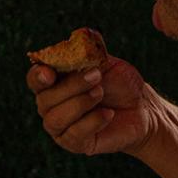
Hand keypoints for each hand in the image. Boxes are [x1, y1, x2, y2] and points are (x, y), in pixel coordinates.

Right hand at [28, 56, 155, 156]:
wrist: (143, 109)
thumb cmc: (120, 84)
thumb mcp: (107, 62)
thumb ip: (91, 51)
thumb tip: (85, 33)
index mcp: (54, 82)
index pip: (34, 79)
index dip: (37, 76)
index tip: (49, 72)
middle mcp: (51, 105)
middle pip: (44, 99)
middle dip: (70, 86)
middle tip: (96, 76)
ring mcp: (61, 126)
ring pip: (54, 119)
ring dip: (79, 104)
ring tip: (101, 94)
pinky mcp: (76, 143)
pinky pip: (73, 135)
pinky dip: (91, 122)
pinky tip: (108, 114)